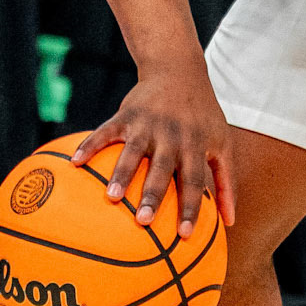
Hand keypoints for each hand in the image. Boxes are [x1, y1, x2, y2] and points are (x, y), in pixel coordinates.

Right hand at [74, 60, 232, 237]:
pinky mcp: (127, 114)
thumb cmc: (203, 115)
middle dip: (153, 194)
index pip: (194, 180)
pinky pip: (106, 130)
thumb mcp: (221, 142)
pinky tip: (75, 161)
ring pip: (133, 151)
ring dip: (122, 173)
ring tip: (112, 197)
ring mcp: (148, 123)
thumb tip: (230, 222)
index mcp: (195, 144)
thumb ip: (226, 181)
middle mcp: (172, 134)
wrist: (179, 69)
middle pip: (162, 168)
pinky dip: (91, 144)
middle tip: (143, 221)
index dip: (191, 207)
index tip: (185, 236)